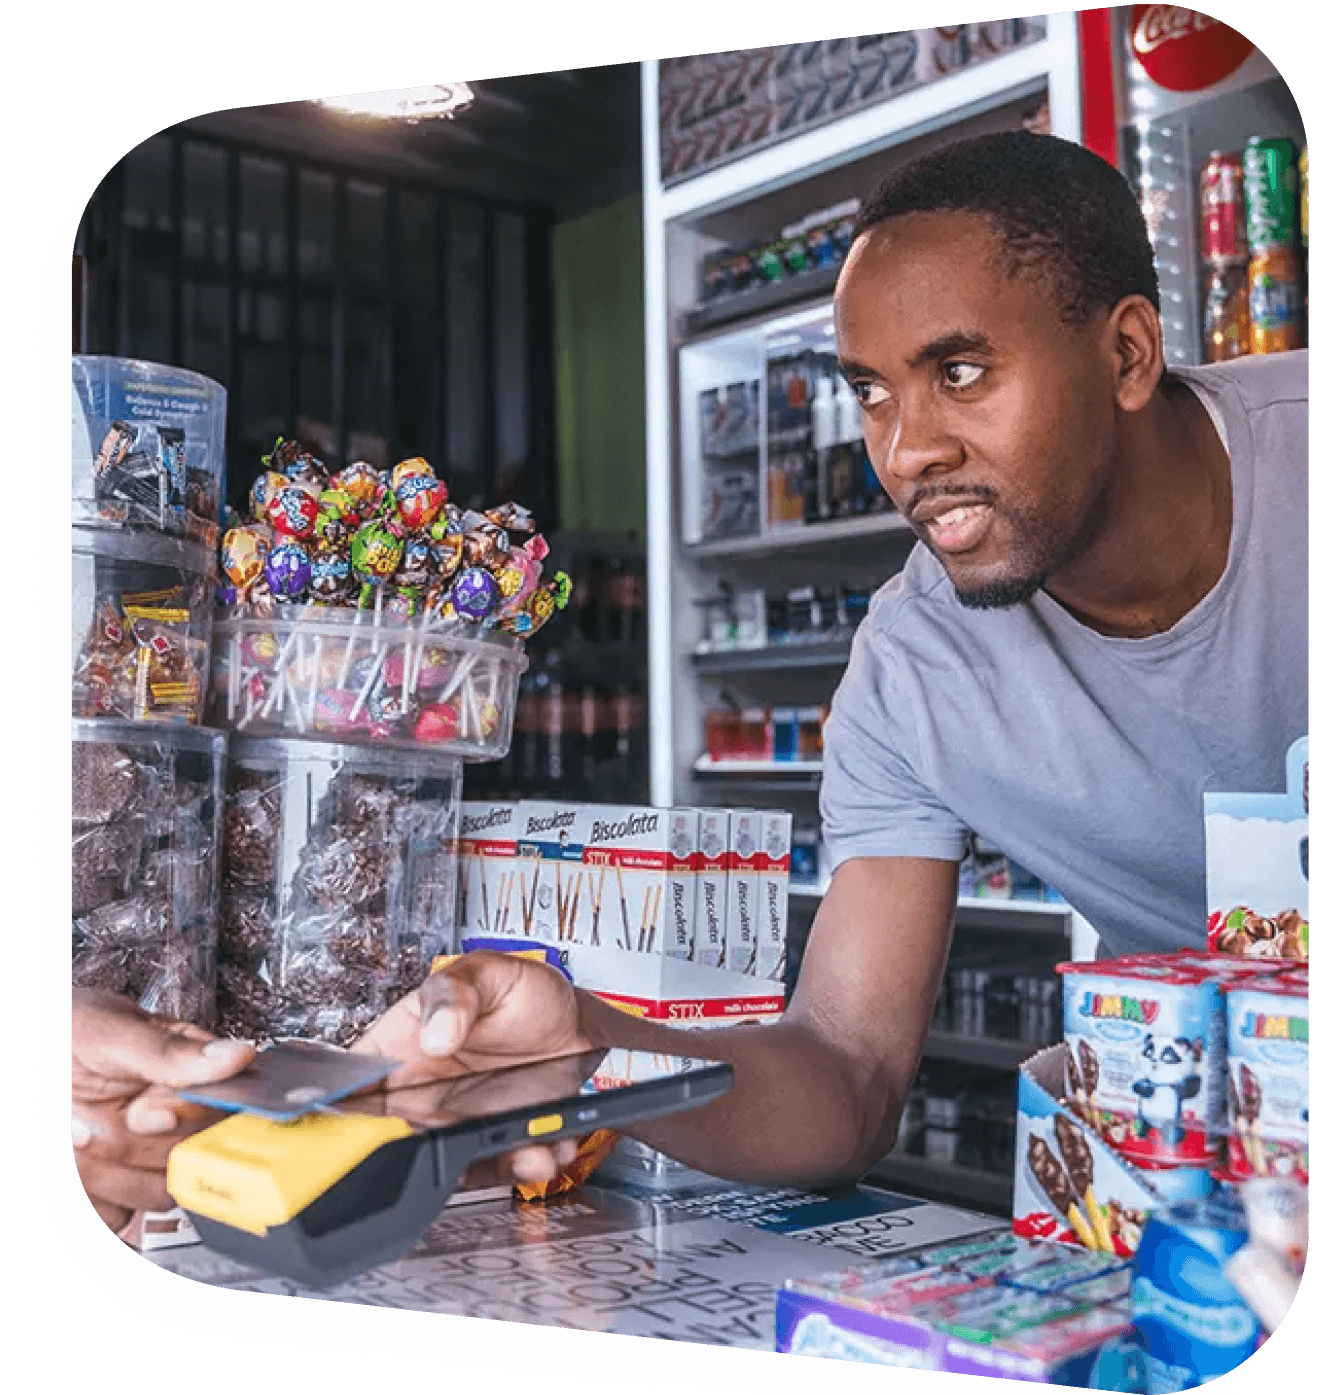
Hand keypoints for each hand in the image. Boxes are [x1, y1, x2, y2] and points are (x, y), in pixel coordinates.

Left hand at [71, 988, 255, 1233]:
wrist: (28, 1058)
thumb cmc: (66, 1034)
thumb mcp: (112, 1033)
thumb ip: (171, 1052)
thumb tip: (239, 1056)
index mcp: (194, 1074)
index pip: (227, 1112)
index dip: (183, 1118)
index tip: (143, 1110)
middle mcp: (182, 1118)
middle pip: (189, 1159)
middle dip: (131, 1142)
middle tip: (91, 1115)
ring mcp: (150, 1158)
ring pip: (156, 1193)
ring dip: (105, 1169)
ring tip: (75, 1130)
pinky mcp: (119, 1191)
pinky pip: (118, 1216)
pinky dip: (89, 1194)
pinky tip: (72, 1161)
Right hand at [354, 951, 592, 1184]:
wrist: (574, 1020)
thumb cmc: (521, 992)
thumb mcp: (488, 972)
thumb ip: (457, 992)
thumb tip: (435, 1034)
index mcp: (397, 1049)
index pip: (350, 1088)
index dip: (345, 1118)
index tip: (373, 1128)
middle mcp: (419, 1095)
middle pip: (391, 1144)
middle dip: (418, 1159)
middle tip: (453, 1146)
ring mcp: (457, 1124)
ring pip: (448, 1167)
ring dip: (483, 1167)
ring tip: (526, 1150)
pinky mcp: (495, 1143)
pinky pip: (496, 1169)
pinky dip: (520, 1167)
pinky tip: (546, 1147)